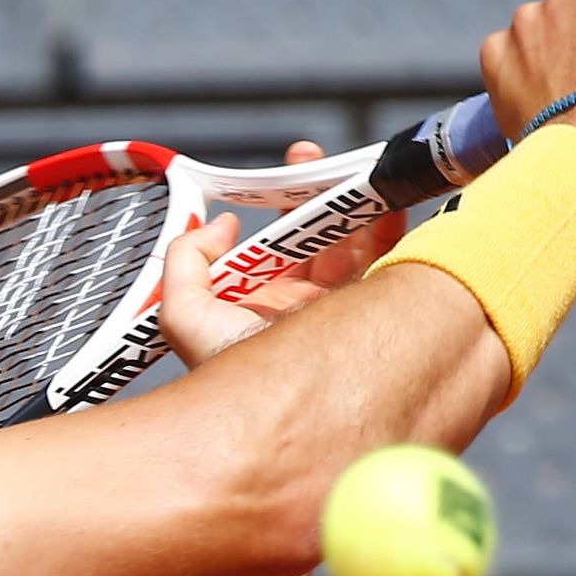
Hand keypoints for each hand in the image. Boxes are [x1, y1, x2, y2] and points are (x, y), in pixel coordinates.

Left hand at [156, 142, 405, 370]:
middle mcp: (307, 307)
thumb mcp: (183, 315)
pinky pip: (392, 264)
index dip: (283, 207)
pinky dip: (392, 227)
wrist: (286, 411)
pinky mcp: (378, 316)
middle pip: (321, 236)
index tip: (287, 173)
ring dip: (357, 203)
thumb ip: (185, 262)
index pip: (278, 245)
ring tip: (354, 173)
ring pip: (358, 244)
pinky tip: (386, 202)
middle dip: (322, 193)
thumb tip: (218, 225)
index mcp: (266, 304)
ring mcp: (345, 312)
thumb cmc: (232, 377)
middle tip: (317, 163)